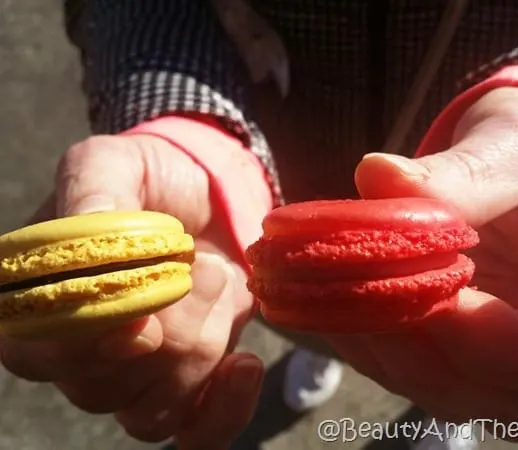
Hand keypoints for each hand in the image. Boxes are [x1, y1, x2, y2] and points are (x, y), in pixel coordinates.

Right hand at [0, 125, 264, 447]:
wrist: (208, 193)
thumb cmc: (149, 178)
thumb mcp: (112, 164)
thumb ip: (91, 194)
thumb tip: (90, 242)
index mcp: (44, 301)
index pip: (38, 352)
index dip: (88, 343)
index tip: (142, 317)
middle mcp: (80, 350)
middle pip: (101, 389)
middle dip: (167, 330)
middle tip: (199, 267)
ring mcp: (136, 374)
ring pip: (151, 410)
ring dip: (200, 348)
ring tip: (220, 281)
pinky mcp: (188, 382)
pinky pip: (197, 433)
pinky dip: (225, 411)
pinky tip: (245, 365)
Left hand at [328, 87, 517, 423]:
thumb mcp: (515, 151)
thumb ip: (460, 175)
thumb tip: (378, 176)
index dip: (455, 329)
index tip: (381, 285)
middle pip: (466, 379)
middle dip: (387, 336)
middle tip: (314, 289)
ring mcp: (494, 356)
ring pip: (427, 377)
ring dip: (361, 337)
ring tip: (301, 290)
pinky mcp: (456, 344)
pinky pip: (408, 359)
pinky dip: (361, 333)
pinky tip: (318, 298)